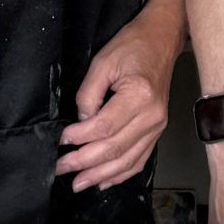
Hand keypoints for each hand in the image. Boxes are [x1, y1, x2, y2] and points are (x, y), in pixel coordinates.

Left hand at [58, 0, 180, 191]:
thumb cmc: (133, 46)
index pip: (104, 126)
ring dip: (101, 175)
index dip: (80, 137)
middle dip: (85, 162)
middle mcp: (153, 116)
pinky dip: (121, 174)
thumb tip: (80, 123)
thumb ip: (88, 94)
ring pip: (127, 160)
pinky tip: (104, 182)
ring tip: (79, 183)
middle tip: (62, 168)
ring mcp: (158, 126)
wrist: (162, 40)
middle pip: (115, 148)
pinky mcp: (157, 131)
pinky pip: (139, 159)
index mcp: (140, 96)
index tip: (61, 140)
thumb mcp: (103, 62)